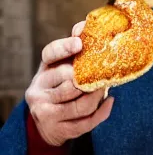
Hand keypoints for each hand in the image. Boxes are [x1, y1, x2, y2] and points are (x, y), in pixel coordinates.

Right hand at [25, 21, 113, 145]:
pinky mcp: (57, 129)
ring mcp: (46, 111)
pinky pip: (86, 122)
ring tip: (105, 89)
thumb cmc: (64, 85)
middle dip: (89, 80)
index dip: (64, 48)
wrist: (49, 122)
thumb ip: (75, 49)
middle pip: (69, 82)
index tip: (80, 43)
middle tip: (103, 76)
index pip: (49, 54)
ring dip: (97, 97)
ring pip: (80, 104)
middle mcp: (39, 89)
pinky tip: (110, 102)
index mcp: (44, 69)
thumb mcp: (65, 65)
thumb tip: (86, 25)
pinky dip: (102, 112)